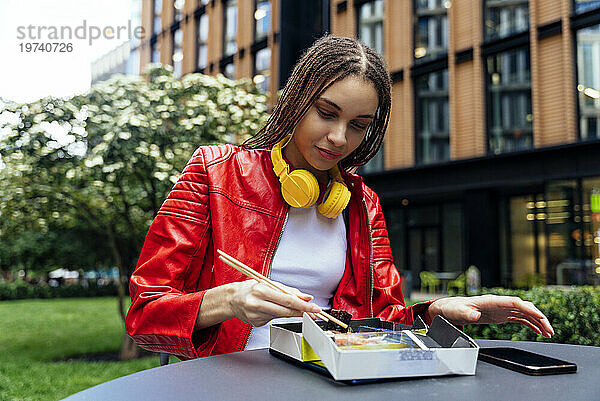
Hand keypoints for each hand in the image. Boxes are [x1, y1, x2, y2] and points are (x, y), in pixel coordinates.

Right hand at [227, 280, 321, 326]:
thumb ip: (288, 290)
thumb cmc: (251, 288)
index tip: (314, 308)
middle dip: (302, 312)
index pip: (288, 300)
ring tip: (293, 308)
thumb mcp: (268, 284)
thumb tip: (306, 297)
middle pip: (286, 311)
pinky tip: (270, 309)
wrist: (232, 299)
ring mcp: (256, 315)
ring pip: (281, 316)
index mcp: (261, 290)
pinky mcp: (255, 323)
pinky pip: (273, 319)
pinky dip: (276, 314)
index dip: (303, 305)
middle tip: (314, 313)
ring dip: (290, 312)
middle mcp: (257, 303)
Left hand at [426, 295, 554, 337]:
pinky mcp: (502, 315)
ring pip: (525, 313)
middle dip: (539, 317)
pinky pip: (520, 319)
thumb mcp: (459, 312)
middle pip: (524, 307)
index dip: (529, 308)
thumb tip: (474, 316)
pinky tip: (540, 331)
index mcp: (492, 300)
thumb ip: (467, 314)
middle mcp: (500, 303)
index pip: (515, 302)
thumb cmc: (455, 308)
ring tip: (549, 333)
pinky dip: (531, 324)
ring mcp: (502, 309)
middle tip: (550, 329)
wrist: (452, 309)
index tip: (540, 316)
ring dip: (538, 322)